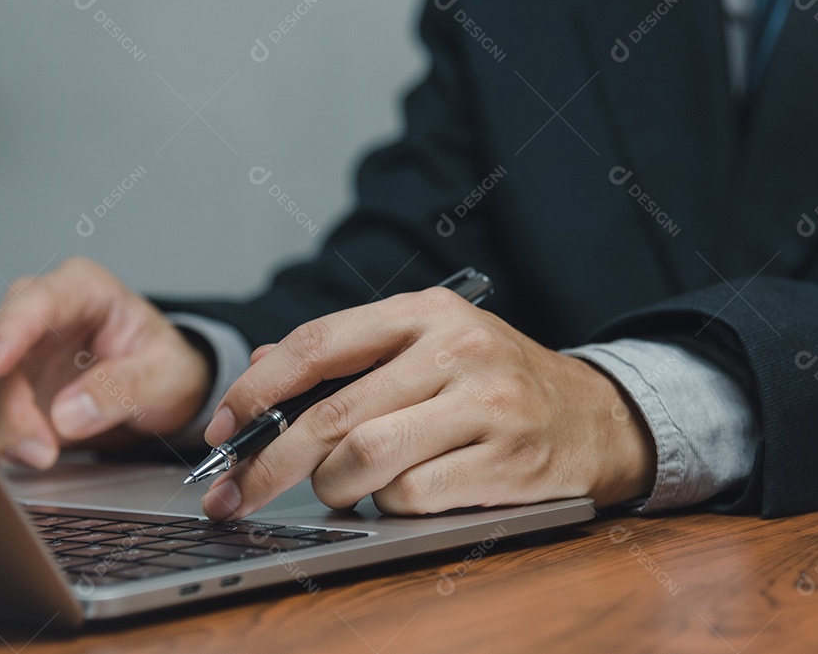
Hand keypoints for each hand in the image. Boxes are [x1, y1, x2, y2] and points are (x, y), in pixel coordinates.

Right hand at [0, 257, 210, 468]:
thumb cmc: (163, 366)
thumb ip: (124, 388)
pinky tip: (11, 457)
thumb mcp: (166, 375)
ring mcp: (12, 343)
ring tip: (35, 457)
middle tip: (40, 453)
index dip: (8, 332)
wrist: (158, 386)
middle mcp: (37, 307)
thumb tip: (67, 415)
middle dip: (4, 408)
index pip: (35, 301)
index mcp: (83, 288)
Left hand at [201, 286, 655, 519]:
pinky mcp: (506, 461)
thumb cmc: (492, 382)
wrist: (593, 416)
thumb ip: (345, 355)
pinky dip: (389, 506)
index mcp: (426, 311)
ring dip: (334, 488)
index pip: (318, 344)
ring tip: (345, 489)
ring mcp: (486, 404)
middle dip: (267, 465)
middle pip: (330, 415)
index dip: (257, 389)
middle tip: (235, 496)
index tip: (224, 426)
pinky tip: (405, 494)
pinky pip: (410, 497)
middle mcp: (456, 349)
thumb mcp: (424, 348)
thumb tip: (261, 369)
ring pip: (363, 460)